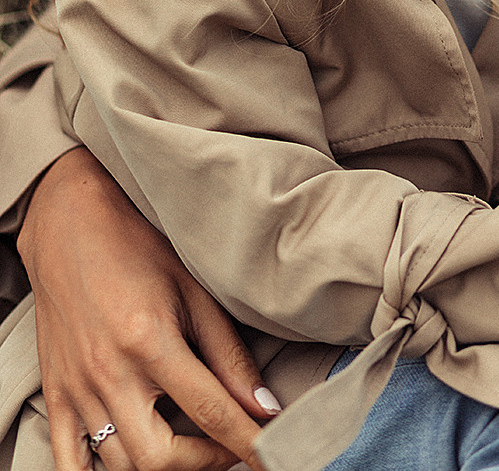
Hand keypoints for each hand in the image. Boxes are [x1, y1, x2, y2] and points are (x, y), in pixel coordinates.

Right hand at [18, 148, 277, 470]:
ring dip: (163, 466)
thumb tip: (263, 405)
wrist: (70, 224)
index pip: (210, 411)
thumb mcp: (193, 289)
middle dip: (205, 461)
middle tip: (232, 446)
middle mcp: (110, 373)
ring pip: (120, 465)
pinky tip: (130, 462)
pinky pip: (67, 463)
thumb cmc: (138, 247)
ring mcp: (78, 389)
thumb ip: (228, 351)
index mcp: (150, 341)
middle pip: (160, 456)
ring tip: (193, 447)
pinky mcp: (55, 394)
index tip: (271, 455)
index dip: (246, 440)